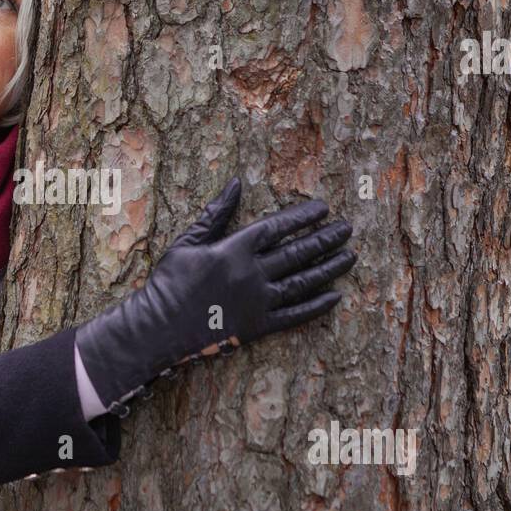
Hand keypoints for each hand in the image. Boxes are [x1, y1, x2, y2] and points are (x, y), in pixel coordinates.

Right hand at [75, 176, 355, 412]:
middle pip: (297, 252)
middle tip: (348, 229)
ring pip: (303, 281)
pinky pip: (295, 315)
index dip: (303, 217)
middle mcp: (252, 272)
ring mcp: (258, 301)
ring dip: (329, 268)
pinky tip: (335, 296)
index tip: (324, 208)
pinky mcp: (259, 326)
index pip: (278, 227)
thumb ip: (216, 213)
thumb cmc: (170, 280)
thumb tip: (236, 184)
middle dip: (325, 239)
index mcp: (234, 248)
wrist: (160, 327)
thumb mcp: (189, 241)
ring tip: (350, 257)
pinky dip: (316, 306)